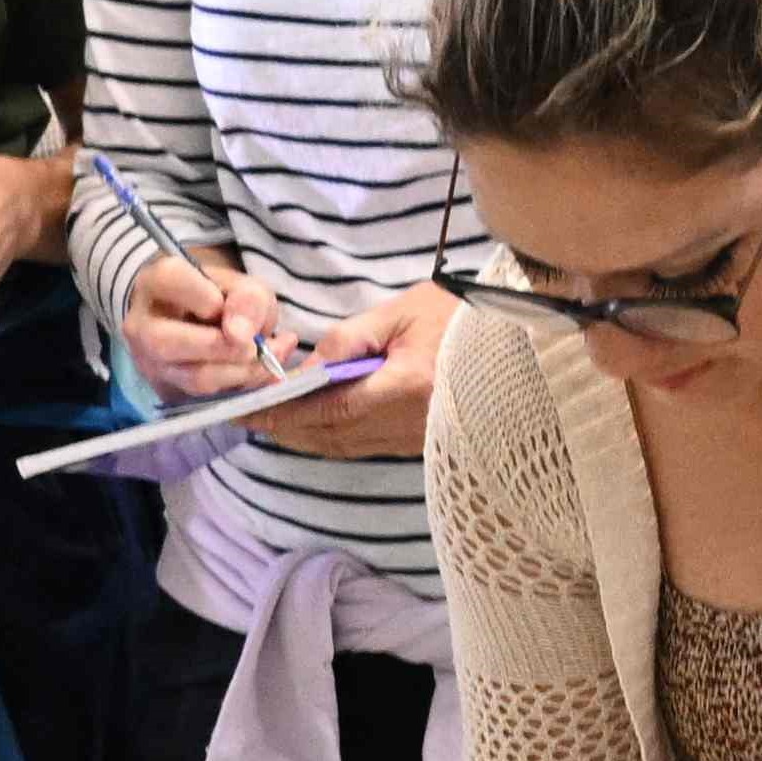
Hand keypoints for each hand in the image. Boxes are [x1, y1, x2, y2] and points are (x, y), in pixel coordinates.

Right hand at [119, 244, 279, 400]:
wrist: (198, 323)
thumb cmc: (217, 297)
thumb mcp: (240, 284)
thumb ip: (249, 299)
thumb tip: (240, 335)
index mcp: (154, 283)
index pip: (171, 281)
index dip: (208, 299)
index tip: (223, 305)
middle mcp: (141, 326)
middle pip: (169, 343)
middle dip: (225, 347)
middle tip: (253, 344)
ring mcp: (150, 364)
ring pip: (192, 378)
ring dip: (239, 372)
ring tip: (262, 357)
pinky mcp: (168, 392)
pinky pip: (207, 398)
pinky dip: (242, 387)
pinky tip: (257, 372)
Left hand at [260, 280, 450, 458]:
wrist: (513, 344)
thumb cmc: (459, 318)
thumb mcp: (401, 313)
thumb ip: (348, 340)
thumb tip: (306, 369)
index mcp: (405, 386)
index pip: (330, 408)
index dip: (285, 412)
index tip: (249, 409)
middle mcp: (408, 423)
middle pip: (331, 436)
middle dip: (287, 427)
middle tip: (249, 415)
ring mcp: (416, 439)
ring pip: (345, 446)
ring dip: (305, 436)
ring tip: (272, 419)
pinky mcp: (421, 445)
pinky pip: (364, 447)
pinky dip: (332, 438)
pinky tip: (314, 423)